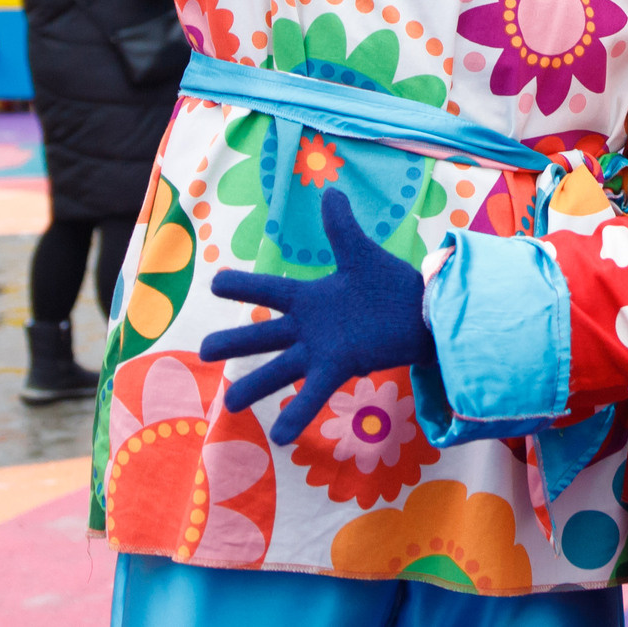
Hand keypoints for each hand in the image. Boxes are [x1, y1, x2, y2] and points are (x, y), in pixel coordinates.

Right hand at [201, 187, 432, 445]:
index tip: (214, 282)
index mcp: (311, 297)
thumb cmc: (390, 285)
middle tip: (204, 351)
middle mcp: (310, 327)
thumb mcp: (360, 251)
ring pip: (280, 369)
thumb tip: (330, 190)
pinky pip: (314, 394)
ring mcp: (322, 350)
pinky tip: (280, 438)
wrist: (423, 311)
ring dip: (255, 385)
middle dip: (234, 342)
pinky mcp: (341, 368)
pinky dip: (297, 415)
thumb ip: (341, 226)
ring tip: (230, 404)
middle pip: (264, 334)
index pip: (269, 290)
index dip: (243, 286)